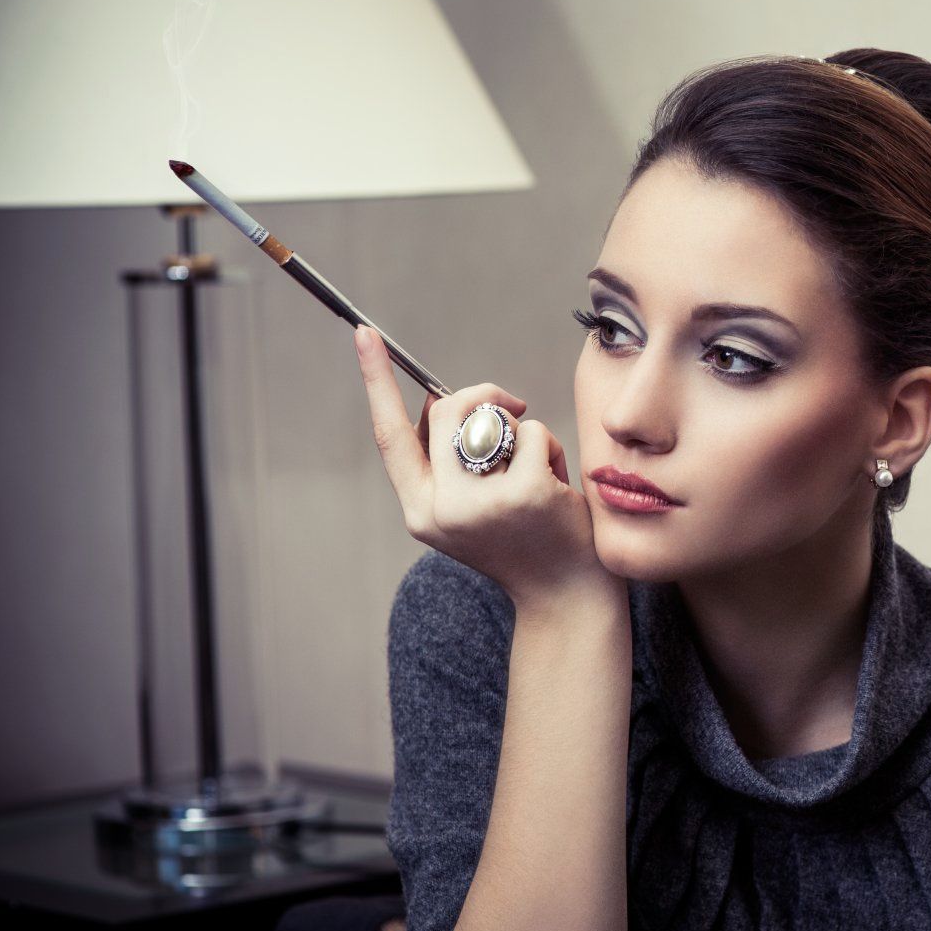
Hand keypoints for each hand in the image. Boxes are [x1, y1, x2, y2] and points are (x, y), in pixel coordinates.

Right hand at [354, 325, 620, 607]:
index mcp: (420, 511)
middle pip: (448, 409)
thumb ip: (449, 461)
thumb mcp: (472, 506)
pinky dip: (551, 447)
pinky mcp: (524, 494)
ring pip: (493, 418)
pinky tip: (558, 484)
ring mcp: (481, 503)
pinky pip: (533, 432)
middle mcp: (441, 510)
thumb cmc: (524, 539)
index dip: (376, 382)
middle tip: (514, 406)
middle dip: (486, 396)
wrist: (565, 595)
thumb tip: (439, 400)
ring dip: (522, 432)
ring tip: (538, 471)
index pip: (389, 435)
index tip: (365, 334)